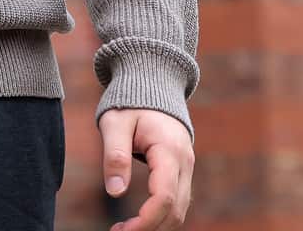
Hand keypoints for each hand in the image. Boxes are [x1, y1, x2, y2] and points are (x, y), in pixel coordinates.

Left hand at [99, 108, 192, 230]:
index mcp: (169, 149)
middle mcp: (184, 162)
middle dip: (149, 227)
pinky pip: (178, 201)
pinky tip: (139, 220)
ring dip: (156, 225)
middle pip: (175, 209)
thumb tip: (115, 192)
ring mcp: (187, 167)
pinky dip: (161, 216)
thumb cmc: (131, 102)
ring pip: (180, 209)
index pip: (164, 196)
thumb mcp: (115, 123)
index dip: (145, 220)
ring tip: (125, 229)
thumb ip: (115, 156)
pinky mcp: (182, 171)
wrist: (153, 85)